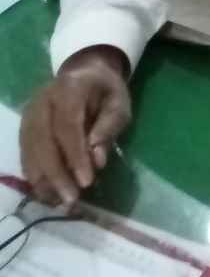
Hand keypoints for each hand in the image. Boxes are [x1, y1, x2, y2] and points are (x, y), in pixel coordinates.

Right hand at [19, 46, 130, 205]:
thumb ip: (109, 128)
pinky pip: (26, 156)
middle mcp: (41, 101)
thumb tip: (97, 160)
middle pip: (43, 143)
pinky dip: (36, 176)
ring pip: (30, 152)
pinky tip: (49, 193)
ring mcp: (29, 115)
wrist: (85, 73)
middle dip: (56, 175)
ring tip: (61, 202)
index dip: (75, 156)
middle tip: (72, 200)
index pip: (67, 126)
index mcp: (68, 89)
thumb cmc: (106, 91)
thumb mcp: (119, 104)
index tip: (86, 182)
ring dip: (44, 181)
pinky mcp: (24, 128)